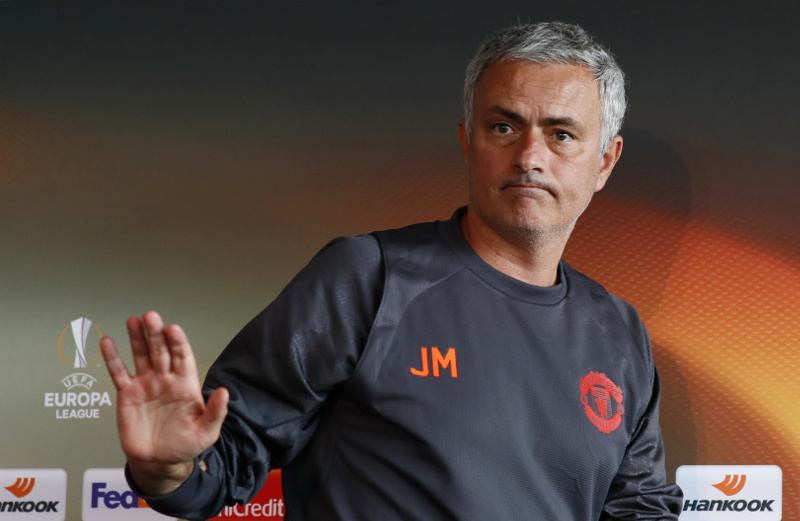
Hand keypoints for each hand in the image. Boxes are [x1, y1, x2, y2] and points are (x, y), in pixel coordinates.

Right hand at [101, 311, 228, 495]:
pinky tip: (107, 342)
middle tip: (151, 317)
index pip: (182, 357)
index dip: (178, 343)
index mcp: (186, 384)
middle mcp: (166, 379)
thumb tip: (225, 393)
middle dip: (156, 334)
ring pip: (141, 355)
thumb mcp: (206, 432)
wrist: (158, 461)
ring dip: (137, 338)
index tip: (173, 329)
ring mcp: (146, 384)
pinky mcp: (127, 394)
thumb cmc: (184, 445)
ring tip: (133, 321)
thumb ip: (215, 412)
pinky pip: (119, 372)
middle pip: (161, 351)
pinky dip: (112, 358)